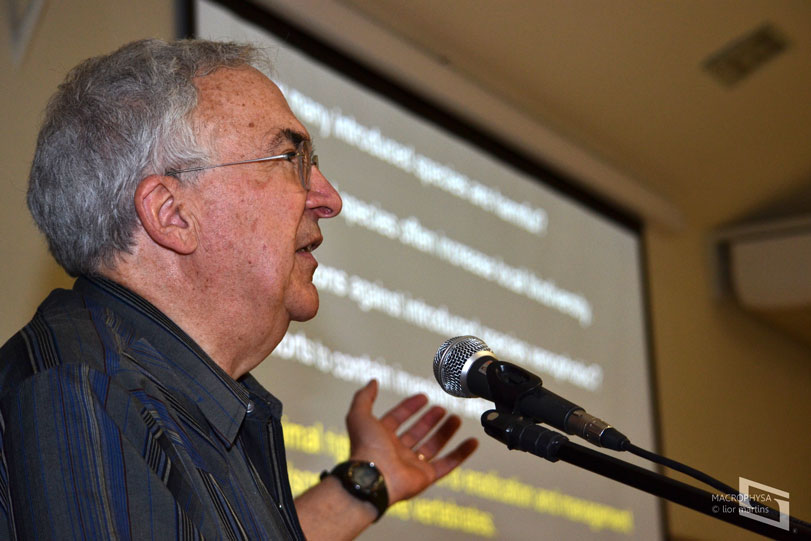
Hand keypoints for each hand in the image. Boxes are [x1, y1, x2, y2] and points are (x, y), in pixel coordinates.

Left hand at [344, 379, 477, 503]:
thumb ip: (364, 398)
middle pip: (417, 432)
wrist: (374, 478)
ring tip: (455, 419)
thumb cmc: (366, 448)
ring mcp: (412, 465)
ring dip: (445, 432)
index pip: (397, 418)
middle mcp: (396, 451)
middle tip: (441, 409)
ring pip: (433, 446)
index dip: (409, 407)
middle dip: (429, 419)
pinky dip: (461, 454)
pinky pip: (447, 464)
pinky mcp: (426, 477)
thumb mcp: (359, 415)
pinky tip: (472, 442)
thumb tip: (372, 382)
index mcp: (381, 437)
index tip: (423, 397)